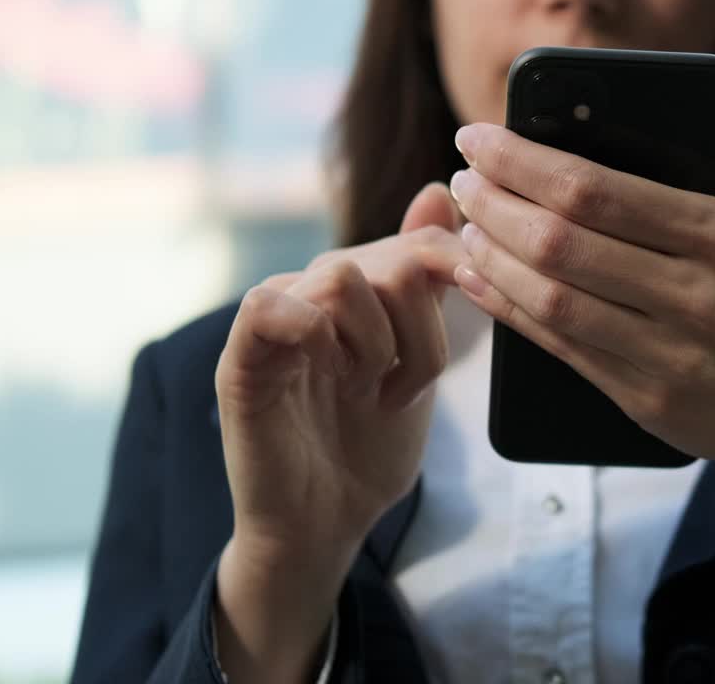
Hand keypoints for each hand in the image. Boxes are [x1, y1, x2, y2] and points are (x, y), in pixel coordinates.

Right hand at [212, 183, 465, 681]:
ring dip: (376, 346)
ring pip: (344, 277)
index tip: (474, 322)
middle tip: (401, 387)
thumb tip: (438, 190)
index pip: (421, 240)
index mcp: (359, 287)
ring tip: (365, 391)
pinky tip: (328, 381)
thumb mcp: (417, 361)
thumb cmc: (369, 448)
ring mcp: (274, 318)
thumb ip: (427, 284)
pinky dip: (315, 341)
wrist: (324, 525)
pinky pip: (273, 307)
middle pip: (395, 258)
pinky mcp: (240, 358)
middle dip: (422, 333)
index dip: (459, 275)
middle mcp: (312, 288)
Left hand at [451, 45, 714, 607]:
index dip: (523, 162)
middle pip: (562, 240)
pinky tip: (477, 281)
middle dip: (494, 204)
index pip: (598, 189)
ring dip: (491, 257)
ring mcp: (669, 353)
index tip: (477, 138)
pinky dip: (507, 311)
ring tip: (463, 227)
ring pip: (551, 297)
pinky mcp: (645, 399)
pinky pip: (559, 347)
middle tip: (460, 180)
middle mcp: (696, 294)